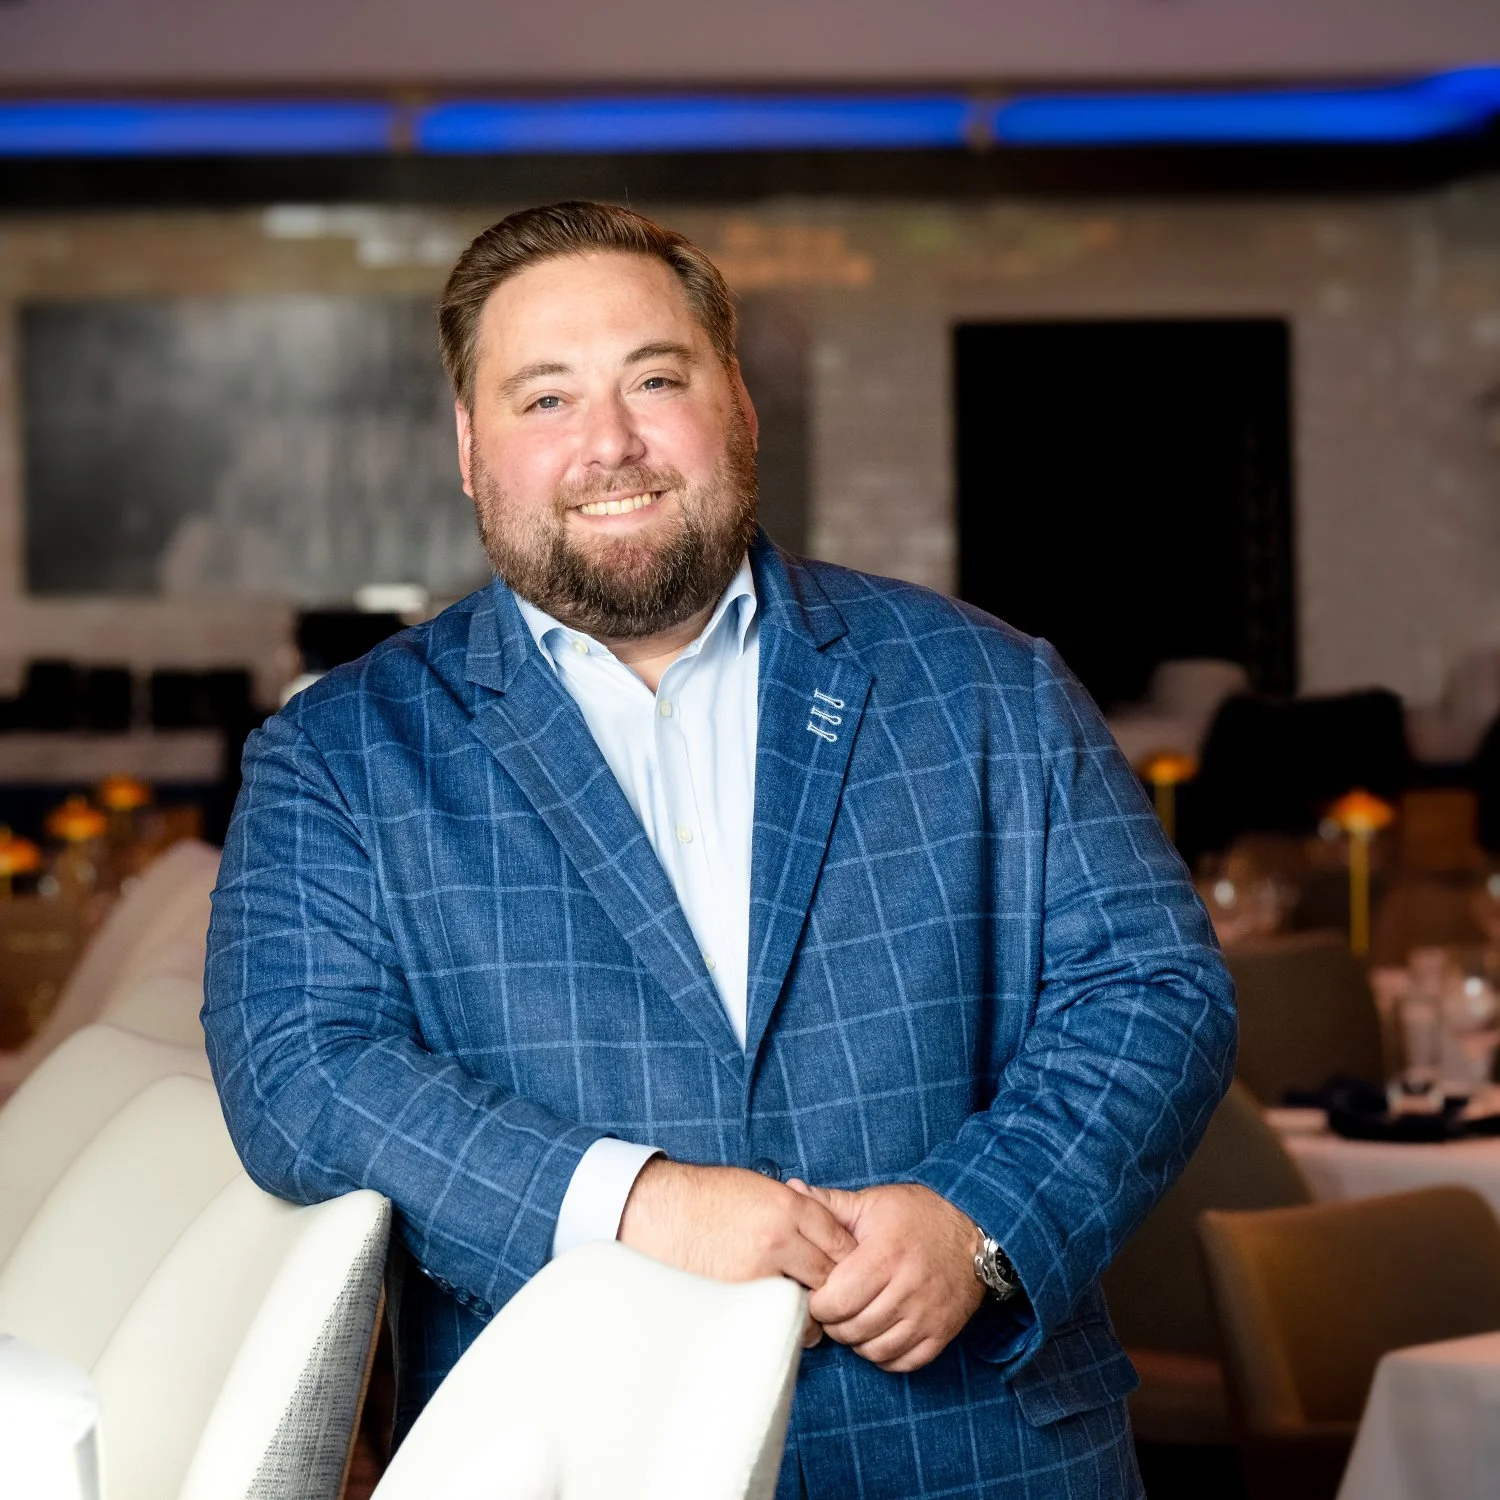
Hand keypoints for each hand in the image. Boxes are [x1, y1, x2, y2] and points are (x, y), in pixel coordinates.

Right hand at [617, 1159, 856, 1346]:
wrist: (658, 1211)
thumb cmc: (707, 1197)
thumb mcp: (760, 1188)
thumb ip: (797, 1211)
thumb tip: (826, 1238)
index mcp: (787, 1207)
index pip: (841, 1241)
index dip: (850, 1259)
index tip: (850, 1270)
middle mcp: (779, 1240)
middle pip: (831, 1276)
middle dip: (836, 1288)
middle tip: (834, 1296)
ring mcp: (758, 1273)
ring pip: (808, 1307)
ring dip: (811, 1313)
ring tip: (805, 1311)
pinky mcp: (737, 1299)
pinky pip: (776, 1322)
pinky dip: (783, 1325)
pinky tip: (778, 1319)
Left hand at [791, 1181, 986, 1372]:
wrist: (973, 1227)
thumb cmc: (917, 1214)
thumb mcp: (872, 1202)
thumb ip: (829, 1203)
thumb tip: (792, 1188)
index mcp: (884, 1256)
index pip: (836, 1300)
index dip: (818, 1301)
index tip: (817, 1291)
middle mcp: (907, 1289)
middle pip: (852, 1329)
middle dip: (834, 1322)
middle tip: (832, 1308)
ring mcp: (927, 1315)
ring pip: (875, 1350)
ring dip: (856, 1340)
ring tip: (853, 1318)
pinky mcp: (942, 1333)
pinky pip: (903, 1363)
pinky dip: (884, 1354)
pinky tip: (877, 1333)